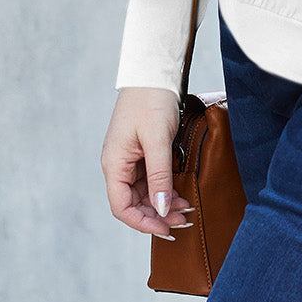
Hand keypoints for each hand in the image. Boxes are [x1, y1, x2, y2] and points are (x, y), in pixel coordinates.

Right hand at [100, 87, 189, 239]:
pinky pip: (151, 179)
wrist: (154, 72)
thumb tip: (161, 209)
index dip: (143, 222)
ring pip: (144, 193)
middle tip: (184, 221)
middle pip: (134, 203)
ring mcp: (130, 159)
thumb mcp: (157, 139)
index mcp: (114, 164)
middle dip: (157, 215)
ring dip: (163, 204)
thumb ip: (160, 175)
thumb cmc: (152, 101)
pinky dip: (165, 189)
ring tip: (187, 210)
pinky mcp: (142, 152)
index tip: (166, 229)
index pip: (122, 207)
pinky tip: (181, 193)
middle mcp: (118, 164)